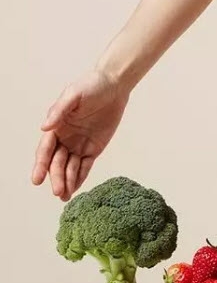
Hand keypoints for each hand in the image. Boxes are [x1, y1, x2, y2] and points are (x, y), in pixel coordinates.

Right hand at [31, 70, 129, 200]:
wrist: (114, 85)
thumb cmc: (91, 86)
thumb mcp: (73, 95)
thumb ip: (59, 110)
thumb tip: (44, 127)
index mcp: (56, 126)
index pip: (46, 149)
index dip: (41, 164)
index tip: (37, 179)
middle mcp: (64, 137)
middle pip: (57, 162)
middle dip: (56, 177)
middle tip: (57, 192)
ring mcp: (79, 144)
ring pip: (69, 167)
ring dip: (66, 181)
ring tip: (64, 196)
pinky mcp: (94, 148)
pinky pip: (85, 165)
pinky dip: (79, 177)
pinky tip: (74, 189)